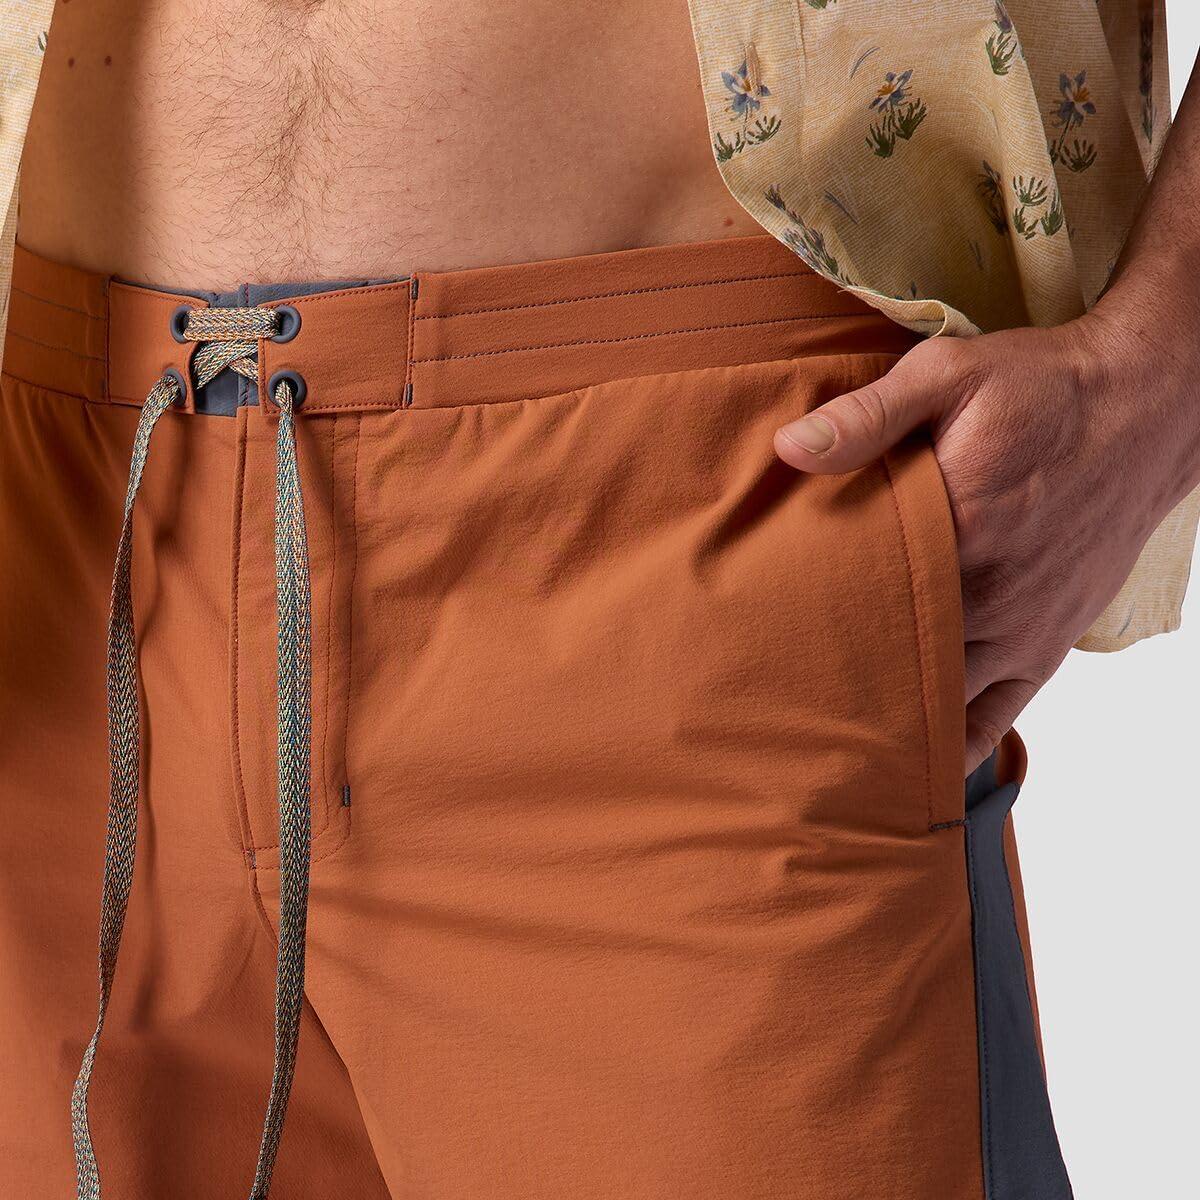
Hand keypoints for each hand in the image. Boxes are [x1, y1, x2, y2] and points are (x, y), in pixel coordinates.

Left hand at [773, 315, 1197, 772]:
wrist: (1143, 409)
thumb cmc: (1041, 391)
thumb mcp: (949, 376)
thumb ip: (867, 416)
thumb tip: (790, 448)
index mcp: (953, 529)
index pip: (856, 594)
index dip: (801, 615)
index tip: (756, 626)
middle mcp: (987, 594)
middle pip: (888, 655)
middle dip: (831, 668)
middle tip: (772, 681)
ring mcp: (1020, 631)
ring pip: (934, 698)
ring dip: (881, 709)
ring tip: (820, 721)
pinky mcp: (1046, 646)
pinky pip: (995, 716)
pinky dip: (950, 743)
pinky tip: (906, 757)